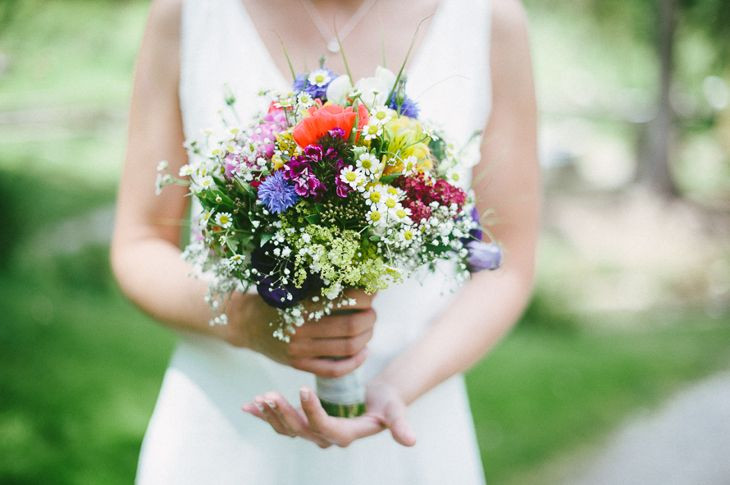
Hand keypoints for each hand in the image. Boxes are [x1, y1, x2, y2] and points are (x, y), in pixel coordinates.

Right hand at [222, 289, 376, 377]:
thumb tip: (361, 281)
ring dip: (367, 337)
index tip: (373, 291)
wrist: (244, 323)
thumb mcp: (294, 287)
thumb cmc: (275, 300)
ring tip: (369, 328)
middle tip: (372, 312)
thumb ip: (322, 286)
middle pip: (352, 327)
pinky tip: (363, 352)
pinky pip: (334, 370)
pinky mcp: (299, 365)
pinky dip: (355, 362)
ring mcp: (300, 350)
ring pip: (347, 348)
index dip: (366, 297)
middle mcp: (301, 329)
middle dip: (370, 318)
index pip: (345, 300)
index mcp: (301, 304)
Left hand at [241, 380, 415, 447]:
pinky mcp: (305, 423)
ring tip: (258, 399)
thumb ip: (400, 424)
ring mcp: (314, 433)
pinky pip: (282, 422)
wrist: (377, 401)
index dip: (312, 411)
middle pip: (301, 430)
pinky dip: (265, 415)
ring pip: (288, 429)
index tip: (303, 388)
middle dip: (284, 413)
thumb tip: (411, 441)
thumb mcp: (396, 410)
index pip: (325, 427)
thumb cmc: (387, 403)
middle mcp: (327, 438)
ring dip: (272, 415)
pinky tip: (248, 406)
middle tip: (269, 394)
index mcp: (346, 435)